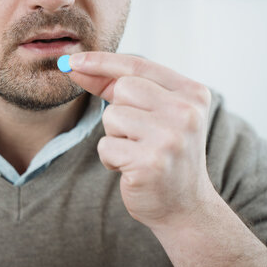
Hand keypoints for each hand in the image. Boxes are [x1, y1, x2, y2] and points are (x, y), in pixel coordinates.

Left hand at [68, 52, 217, 229]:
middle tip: (138, 135)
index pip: (138, 66)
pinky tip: (132, 169)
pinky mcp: (150, 162)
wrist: (184, 206)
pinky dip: (111, 159)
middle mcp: (186, 112)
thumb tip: (76, 66)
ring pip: (112, 116)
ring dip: (115, 136)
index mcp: (192, 93)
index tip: (74, 60)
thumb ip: (118, 87)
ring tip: (137, 152)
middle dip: (119, 111)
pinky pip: (106, 146)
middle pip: (124, 88)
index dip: (102, 61)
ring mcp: (170, 137)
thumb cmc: (164, 154)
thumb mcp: (153, 114)